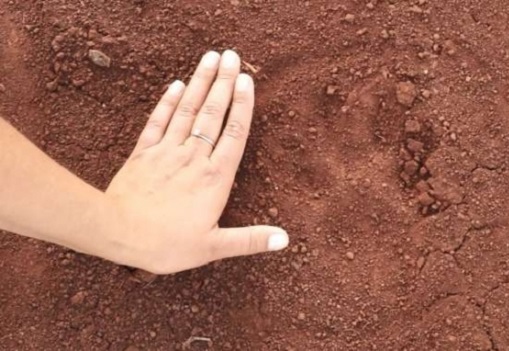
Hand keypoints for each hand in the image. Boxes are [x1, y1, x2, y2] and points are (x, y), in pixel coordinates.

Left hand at [103, 50, 287, 273]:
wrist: (116, 234)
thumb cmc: (166, 244)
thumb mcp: (213, 248)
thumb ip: (249, 240)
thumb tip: (284, 240)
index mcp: (214, 178)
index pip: (234, 134)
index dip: (242, 105)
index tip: (246, 80)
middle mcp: (193, 158)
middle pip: (213, 114)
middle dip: (223, 83)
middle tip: (231, 56)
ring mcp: (167, 152)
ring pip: (188, 111)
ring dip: (199, 83)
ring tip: (210, 58)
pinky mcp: (144, 153)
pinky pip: (158, 121)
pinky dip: (167, 102)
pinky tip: (175, 85)